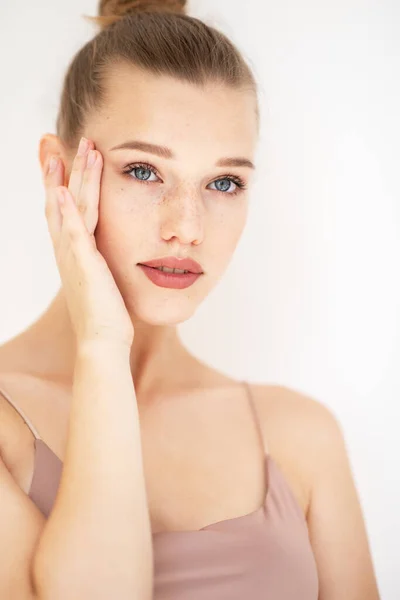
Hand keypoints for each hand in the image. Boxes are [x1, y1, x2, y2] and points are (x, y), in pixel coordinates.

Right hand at [44, 137, 133, 348]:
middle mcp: (68, 250)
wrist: (103, 341)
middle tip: (59, 141)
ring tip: (81, 149)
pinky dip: (65, 210)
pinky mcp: (83, 264)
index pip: (63, 209)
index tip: (59, 157)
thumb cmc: (108, 315)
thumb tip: (110, 255)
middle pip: (61, 200)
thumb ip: (103, 262)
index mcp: (74, 252)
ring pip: (72, 207)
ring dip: (75, 176)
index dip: (58, 182)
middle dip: (62, 169)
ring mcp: (73, 256)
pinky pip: (73, 231)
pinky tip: (61, 189)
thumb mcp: (104, 280)